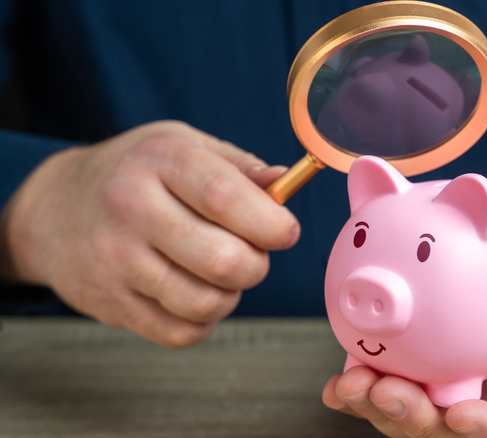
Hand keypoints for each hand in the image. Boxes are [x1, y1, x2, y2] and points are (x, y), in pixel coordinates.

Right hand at [0, 121, 298, 346]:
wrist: (52, 209)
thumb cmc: (136, 173)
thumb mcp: (183, 146)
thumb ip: (239, 167)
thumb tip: (284, 182)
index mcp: (161, 160)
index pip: (225, 197)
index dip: (270, 223)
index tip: (286, 232)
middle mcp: (131, 207)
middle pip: (223, 261)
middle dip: (256, 265)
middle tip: (251, 254)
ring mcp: (115, 260)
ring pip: (206, 303)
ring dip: (231, 295)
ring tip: (220, 274)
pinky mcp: (109, 303)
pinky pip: (180, 333)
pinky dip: (203, 321)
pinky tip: (195, 294)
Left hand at [322, 214, 486, 436]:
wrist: (485, 270)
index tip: (463, 416)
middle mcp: (478, 406)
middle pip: (445, 432)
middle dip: (414, 422)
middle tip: (387, 392)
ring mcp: (438, 401)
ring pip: (404, 421)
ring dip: (375, 408)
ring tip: (350, 383)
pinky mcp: (405, 386)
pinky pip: (378, 398)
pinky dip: (356, 397)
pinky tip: (337, 384)